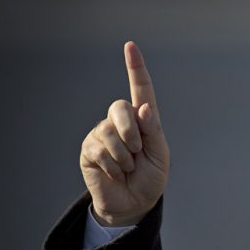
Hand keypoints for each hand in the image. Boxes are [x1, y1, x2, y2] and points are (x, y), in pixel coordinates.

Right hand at [79, 42, 169, 225]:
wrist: (133, 203)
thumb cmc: (151, 178)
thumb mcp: (160, 156)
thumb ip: (153, 131)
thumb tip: (143, 107)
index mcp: (144, 120)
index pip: (140, 89)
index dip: (135, 68)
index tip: (130, 46)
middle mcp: (122, 122)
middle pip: (120, 107)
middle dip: (131, 130)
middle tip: (137, 151)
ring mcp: (103, 133)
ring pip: (109, 131)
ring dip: (123, 155)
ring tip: (128, 168)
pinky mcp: (89, 149)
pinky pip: (98, 148)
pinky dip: (112, 164)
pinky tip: (115, 173)